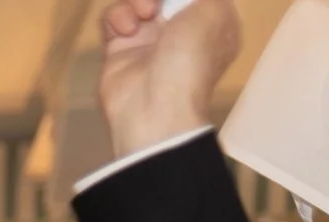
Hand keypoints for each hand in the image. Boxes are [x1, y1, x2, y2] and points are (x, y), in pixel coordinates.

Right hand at [99, 0, 241, 158]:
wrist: (154, 105)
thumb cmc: (191, 59)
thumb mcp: (214, 9)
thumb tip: (186, 1)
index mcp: (213, 23)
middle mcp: (182, 31)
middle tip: (158, 3)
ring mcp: (149, 39)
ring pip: (138, 1)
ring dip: (138, 0)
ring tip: (145, 13)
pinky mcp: (119, 47)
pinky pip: (114, 17)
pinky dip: (118, 16)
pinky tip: (128, 30)